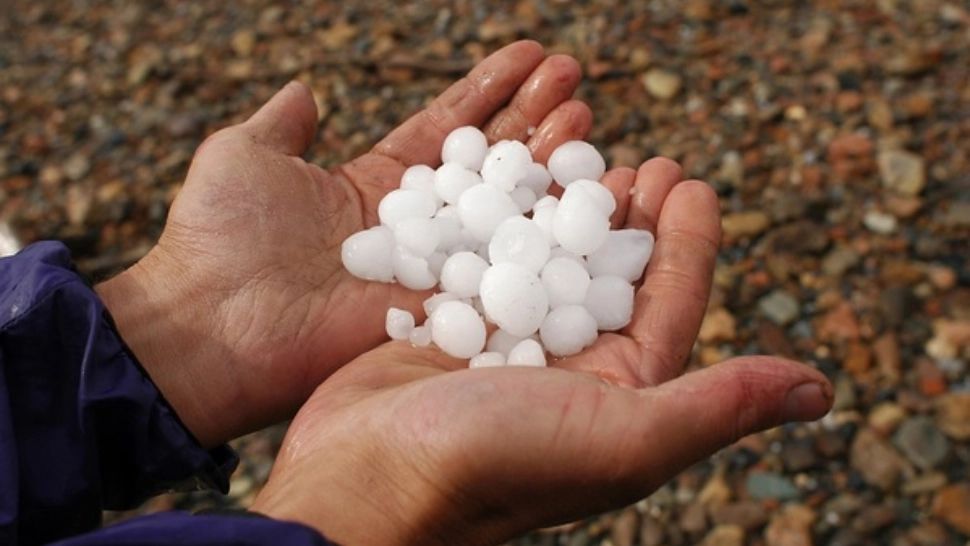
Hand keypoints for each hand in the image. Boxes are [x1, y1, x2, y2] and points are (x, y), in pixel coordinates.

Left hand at [96, 41, 592, 446]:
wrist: (209, 328)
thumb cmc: (219, 240)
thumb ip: (282, 125)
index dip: (489, 91)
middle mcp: (415, 229)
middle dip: (533, 118)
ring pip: (506, 211)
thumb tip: (306, 89)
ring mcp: (433, 272)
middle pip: (488, 164)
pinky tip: (582, 199)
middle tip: (574, 80)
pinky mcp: (443, 314)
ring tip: (583, 115)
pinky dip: (545, 240)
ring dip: (547, 163)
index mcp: (375, 188)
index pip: (446, 129)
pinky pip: (504, 273)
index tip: (531, 56)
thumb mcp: (243, 157)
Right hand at [250, 161, 833, 545]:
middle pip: (614, 278)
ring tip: (586, 162)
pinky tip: (513, 187)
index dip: (687, 242)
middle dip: (633, 219)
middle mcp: (571, 376)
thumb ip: (715, 408)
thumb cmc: (494, 466)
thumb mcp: (621, 437)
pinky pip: (493, 263)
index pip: (671, 306)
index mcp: (621, 400)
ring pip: (554, 264)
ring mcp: (509, 352)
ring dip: (572, 214)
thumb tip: (821, 390)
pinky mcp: (453, 331)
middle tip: (646, 160)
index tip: (691, 179)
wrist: (364, 482)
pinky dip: (508, 224)